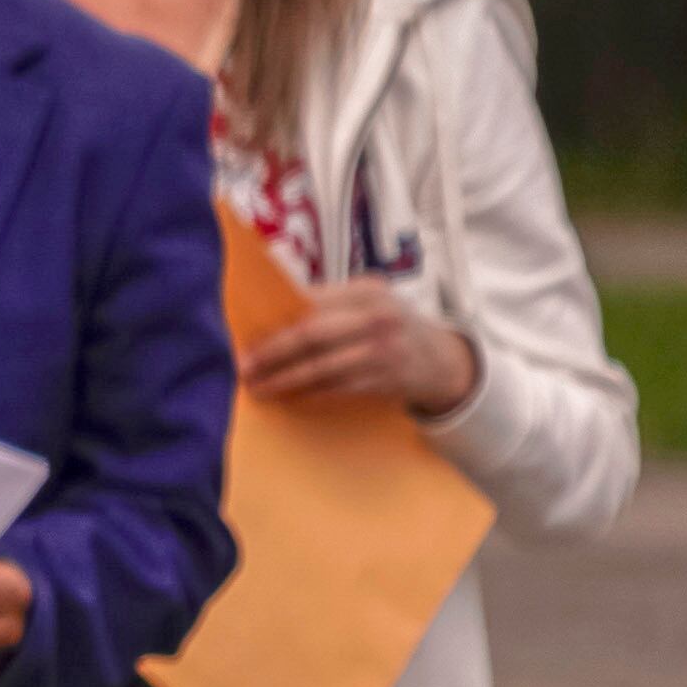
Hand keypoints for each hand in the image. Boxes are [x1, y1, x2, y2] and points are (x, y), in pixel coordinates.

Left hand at [244, 279, 478, 414]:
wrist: (443, 359)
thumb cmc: (389, 325)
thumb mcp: (368, 303)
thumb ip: (329, 304)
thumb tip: (268, 317)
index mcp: (366, 290)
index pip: (309, 301)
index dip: (274, 320)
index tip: (244, 335)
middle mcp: (378, 316)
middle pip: (311, 334)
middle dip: (272, 353)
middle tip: (244, 367)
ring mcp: (385, 350)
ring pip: (322, 367)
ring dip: (285, 380)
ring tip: (258, 387)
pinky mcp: (388, 379)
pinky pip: (338, 388)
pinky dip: (309, 393)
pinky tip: (289, 396)